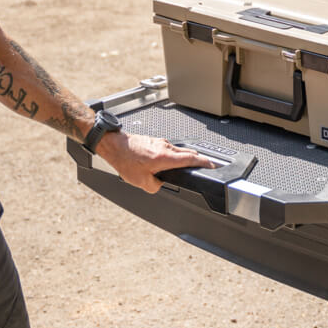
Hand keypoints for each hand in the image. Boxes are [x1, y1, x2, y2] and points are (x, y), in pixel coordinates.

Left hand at [96, 132, 218, 193]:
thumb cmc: (125, 160)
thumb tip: (160, 185)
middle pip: (189, 153)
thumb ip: (156, 186)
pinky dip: (173, 155)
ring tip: (184, 166)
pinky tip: (167, 162)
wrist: (114, 146)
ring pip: (179, 150)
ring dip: (184, 157)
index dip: (205, 162)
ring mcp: (160, 142)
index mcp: (166, 157)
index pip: (192, 158)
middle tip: (203, 166)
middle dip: (198, 160)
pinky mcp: (154, 141)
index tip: (212, 165)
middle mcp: (165, 147)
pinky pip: (170, 148)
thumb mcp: (141, 182)